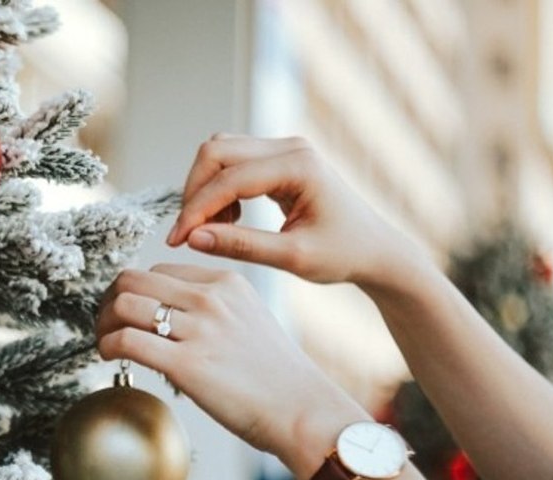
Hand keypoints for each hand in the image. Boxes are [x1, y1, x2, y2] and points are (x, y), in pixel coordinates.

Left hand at [95, 264, 367, 478]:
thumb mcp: (251, 322)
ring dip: (103, 324)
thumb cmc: (279, 378)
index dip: (135, 292)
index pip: (160, 272)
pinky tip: (110, 358)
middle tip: (107, 325)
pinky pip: (127, 341)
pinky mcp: (186, 364)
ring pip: (124, 305)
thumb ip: (214, 312)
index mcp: (227, 283)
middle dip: (110, 302)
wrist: (302, 411)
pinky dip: (108, 347)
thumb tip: (170, 321)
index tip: (129, 314)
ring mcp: (199, 329)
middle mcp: (211, 298)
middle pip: (134, 281)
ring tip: (104, 343)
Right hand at [167, 134, 425, 290]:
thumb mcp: (293, 258)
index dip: (197, 209)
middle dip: (195, 193)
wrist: (375, 250)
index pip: (229, 178)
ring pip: (220, 153)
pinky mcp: (279, 160)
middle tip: (188, 235)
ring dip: (205, 190)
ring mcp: (284, 149)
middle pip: (216, 151)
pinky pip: (233, 163)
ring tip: (214, 230)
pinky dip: (220, 190)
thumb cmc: (344, 254)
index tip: (177, 241)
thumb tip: (194, 238)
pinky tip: (230, 222)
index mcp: (299, 166)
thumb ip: (242, 246)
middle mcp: (290, 147)